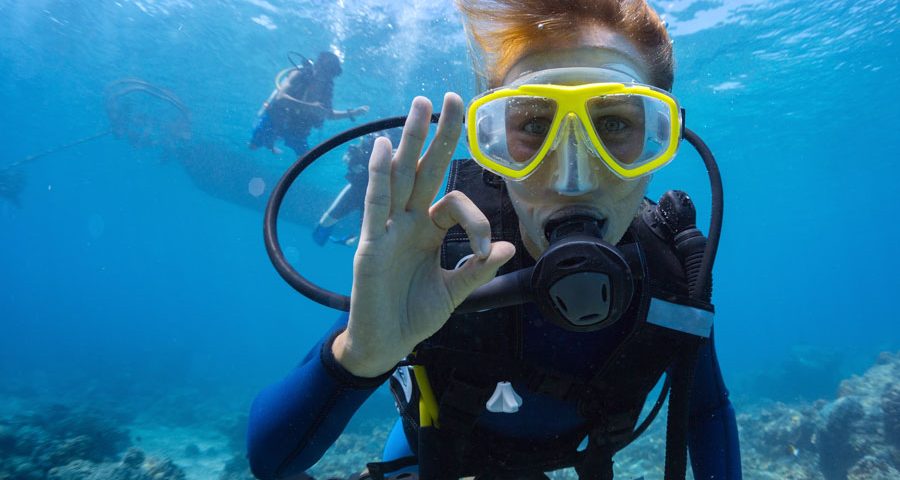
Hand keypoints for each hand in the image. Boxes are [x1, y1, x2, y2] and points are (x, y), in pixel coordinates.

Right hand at [332, 94, 515, 376]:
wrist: (386, 345)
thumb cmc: (414, 316)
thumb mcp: (455, 292)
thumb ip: (477, 269)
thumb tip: (508, 249)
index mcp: (429, 231)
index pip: (454, 203)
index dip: (476, 219)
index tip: (487, 250)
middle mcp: (408, 223)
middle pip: (425, 169)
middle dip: (438, 134)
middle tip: (450, 96)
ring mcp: (387, 230)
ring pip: (400, 177)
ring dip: (409, 141)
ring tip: (419, 105)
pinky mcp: (370, 245)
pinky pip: (375, 205)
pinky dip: (379, 177)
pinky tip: (384, 148)